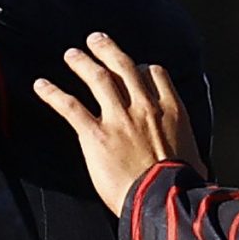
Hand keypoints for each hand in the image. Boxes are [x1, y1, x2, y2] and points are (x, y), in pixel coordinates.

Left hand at [33, 33, 206, 213]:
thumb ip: (187, 150)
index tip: (134, 66)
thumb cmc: (183, 186)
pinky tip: (40, 86)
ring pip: (97, 78)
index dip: (141, 67)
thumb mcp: (194, 158)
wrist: (165, 199)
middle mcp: (144, 106)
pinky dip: (52, 94)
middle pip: (124, 67)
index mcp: (171, 110)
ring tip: (71, 55)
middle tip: (95, 40)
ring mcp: (119, 118)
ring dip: (82, 63)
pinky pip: (70, 106)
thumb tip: (198, 166)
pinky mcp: (96, 134)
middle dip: (108, 50)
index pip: (154, 74)